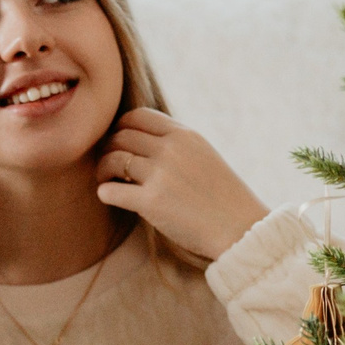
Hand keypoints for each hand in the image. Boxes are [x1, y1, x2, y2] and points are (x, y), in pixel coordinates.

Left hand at [93, 108, 267, 260]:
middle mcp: (170, 149)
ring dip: (103, 170)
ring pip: (113, 160)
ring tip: (107, 180)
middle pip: (121, 136)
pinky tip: (109, 196)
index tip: (120, 143)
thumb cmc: (223, 197)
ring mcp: (160, 175)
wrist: (240, 229)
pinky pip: (111, 191)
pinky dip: (105, 192)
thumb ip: (176, 144)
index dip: (122, 128)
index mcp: (184, 135)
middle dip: (110, 148)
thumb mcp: (204, 155)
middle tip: (110, 165)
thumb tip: (141, 139)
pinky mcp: (151, 202)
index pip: (138, 116)